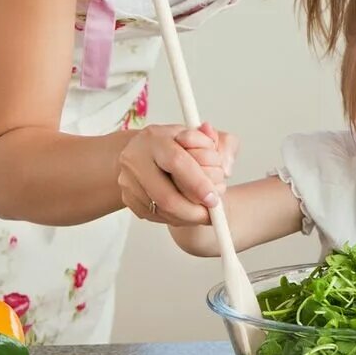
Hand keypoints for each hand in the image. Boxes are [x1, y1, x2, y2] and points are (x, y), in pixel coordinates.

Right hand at [117, 123, 238, 224]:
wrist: (142, 150)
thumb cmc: (176, 143)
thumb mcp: (202, 135)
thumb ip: (223, 144)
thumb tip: (227, 167)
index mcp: (156, 138)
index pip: (177, 162)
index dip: (198, 184)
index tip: (213, 199)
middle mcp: (136, 159)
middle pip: (165, 196)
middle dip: (193, 212)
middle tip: (211, 215)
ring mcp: (128, 180)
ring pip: (160, 211)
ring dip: (186, 219)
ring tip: (202, 214)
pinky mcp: (128, 199)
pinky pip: (154, 217)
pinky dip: (175, 219)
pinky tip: (186, 213)